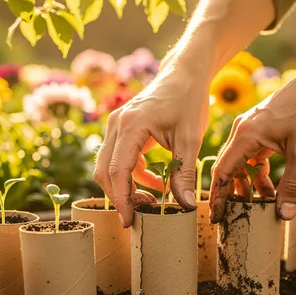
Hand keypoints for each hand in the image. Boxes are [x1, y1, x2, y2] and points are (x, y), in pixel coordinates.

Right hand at [94, 66, 209, 227]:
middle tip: (141, 215)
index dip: (122, 199)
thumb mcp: (191, 139)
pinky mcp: (121, 128)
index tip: (129, 220)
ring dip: (126, 186)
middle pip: (105, 171)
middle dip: (120, 196)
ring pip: (108, 166)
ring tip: (151, 201)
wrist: (184, 74)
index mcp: (132, 125)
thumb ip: (184, 173)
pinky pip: (118, 158)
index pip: (117, 171)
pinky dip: (132, 174)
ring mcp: (116, 125)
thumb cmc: (189, 101)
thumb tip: (185, 205)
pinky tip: (156, 182)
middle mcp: (117, 124)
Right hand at [209, 64, 295, 222]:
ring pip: (242, 163)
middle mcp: (243, 130)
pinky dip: (259, 172)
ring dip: (250, 184)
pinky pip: (253, 155)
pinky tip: (272, 186)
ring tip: (264, 203)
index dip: (218, 197)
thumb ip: (292, 185)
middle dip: (233, 194)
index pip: (222, 172)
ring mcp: (252, 128)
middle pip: (229, 168)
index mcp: (246, 135)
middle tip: (238, 217)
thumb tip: (284, 215)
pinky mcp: (263, 127)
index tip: (217, 218)